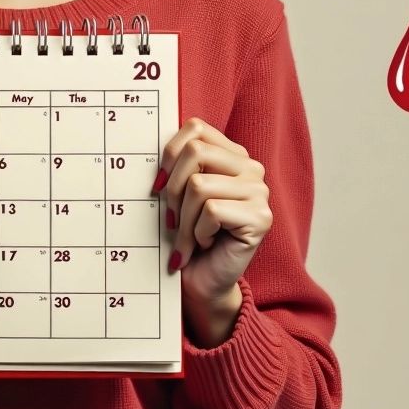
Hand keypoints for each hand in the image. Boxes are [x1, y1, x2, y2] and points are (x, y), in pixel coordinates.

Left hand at [151, 116, 271, 304]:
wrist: (202, 281)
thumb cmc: (186, 233)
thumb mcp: (177, 191)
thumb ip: (176, 162)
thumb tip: (147, 141)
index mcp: (232, 154)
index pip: (196, 127)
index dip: (169, 154)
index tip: (159, 184)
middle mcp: (251, 168)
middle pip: (195, 152)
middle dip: (173, 189)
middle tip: (172, 218)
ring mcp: (259, 192)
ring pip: (199, 185)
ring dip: (183, 218)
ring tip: (188, 236)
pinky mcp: (261, 218)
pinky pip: (211, 211)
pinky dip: (198, 232)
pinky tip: (206, 243)